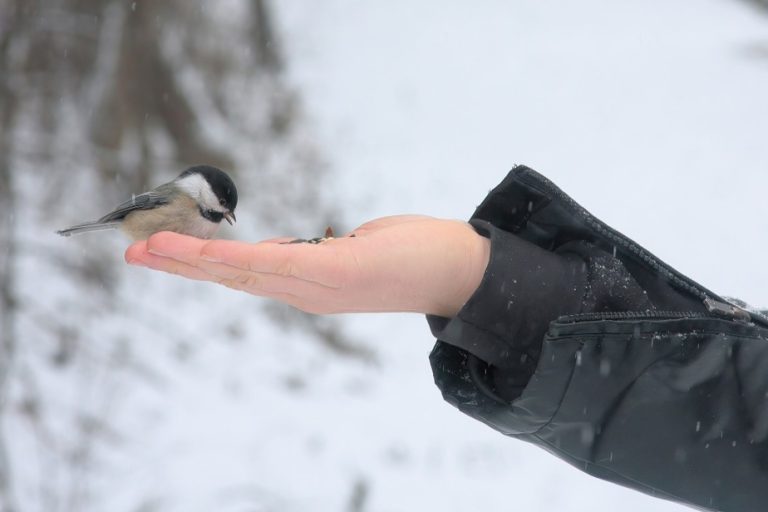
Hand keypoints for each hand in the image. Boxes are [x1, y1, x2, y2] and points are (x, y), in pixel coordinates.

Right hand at [124, 215, 489, 316]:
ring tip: (147, 249)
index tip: (161, 254)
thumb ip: (318, 253)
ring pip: (242, 273)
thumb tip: (297, 246)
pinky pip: (273, 265)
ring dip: (190, 262)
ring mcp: (318, 286)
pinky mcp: (335, 273)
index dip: (200, 268)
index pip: (244, 276)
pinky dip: (231, 260)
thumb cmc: (409, 256)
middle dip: (179, 267)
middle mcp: (306, 293)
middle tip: (131, 253)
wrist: (460, 272)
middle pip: (231, 278)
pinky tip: (200, 253)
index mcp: (308, 286)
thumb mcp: (353, 252)